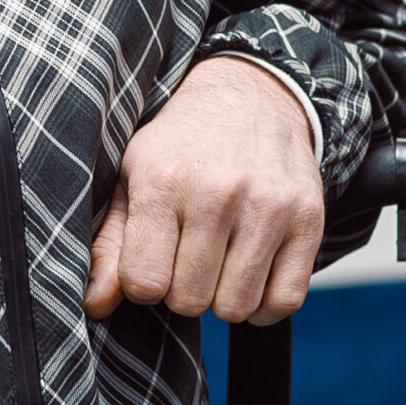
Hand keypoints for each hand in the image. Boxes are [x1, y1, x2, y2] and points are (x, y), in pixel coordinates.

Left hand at [86, 57, 322, 327]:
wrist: (248, 98)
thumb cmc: (178, 150)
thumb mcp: (130, 181)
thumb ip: (108, 246)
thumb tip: (96, 306)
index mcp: (163, 182)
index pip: (144, 282)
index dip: (142, 285)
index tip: (149, 262)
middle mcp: (219, 194)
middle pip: (190, 300)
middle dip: (181, 291)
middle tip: (185, 260)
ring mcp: (270, 207)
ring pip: (236, 306)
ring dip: (221, 298)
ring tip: (217, 264)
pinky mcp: (309, 219)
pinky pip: (285, 301)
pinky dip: (264, 306)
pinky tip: (250, 278)